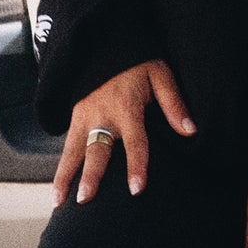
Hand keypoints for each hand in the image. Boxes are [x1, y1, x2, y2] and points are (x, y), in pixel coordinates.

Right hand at [54, 61, 195, 206]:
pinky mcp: (73, 119)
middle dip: (90, 175)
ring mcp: (84, 118)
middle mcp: (102, 116)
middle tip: (85, 199)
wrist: (103, 44)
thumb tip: (190, 130)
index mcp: (127, 107)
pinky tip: (57, 194)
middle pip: (96, 150)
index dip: (136, 165)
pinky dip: (60, 171)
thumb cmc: (136, 64)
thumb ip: (173, 103)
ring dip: (64, 178)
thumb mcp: (159, 74)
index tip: (136, 189)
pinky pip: (66, 149)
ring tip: (58, 203)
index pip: (134, 141)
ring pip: (72, 152)